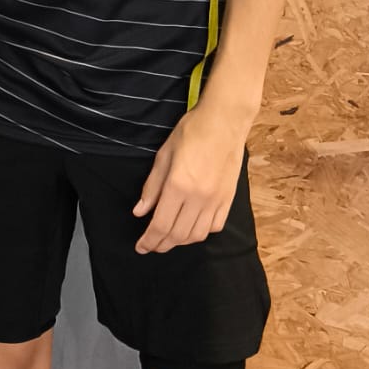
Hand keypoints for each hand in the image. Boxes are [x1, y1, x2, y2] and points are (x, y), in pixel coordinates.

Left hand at [133, 101, 247, 253]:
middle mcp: (199, 197)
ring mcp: (216, 200)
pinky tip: (192, 227)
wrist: (225, 121)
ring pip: (197, 235)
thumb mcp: (163, 156)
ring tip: (168, 239)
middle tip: (151, 246)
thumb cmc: (191, 132)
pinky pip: (215, 226)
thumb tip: (140, 211)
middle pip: (178, 234)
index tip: (140, 247)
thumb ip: (151, 187)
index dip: (149, 240)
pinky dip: (201, 232)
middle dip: (161, 244)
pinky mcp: (229, 198)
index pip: (161, 225)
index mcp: (178, 186)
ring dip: (181, 241)